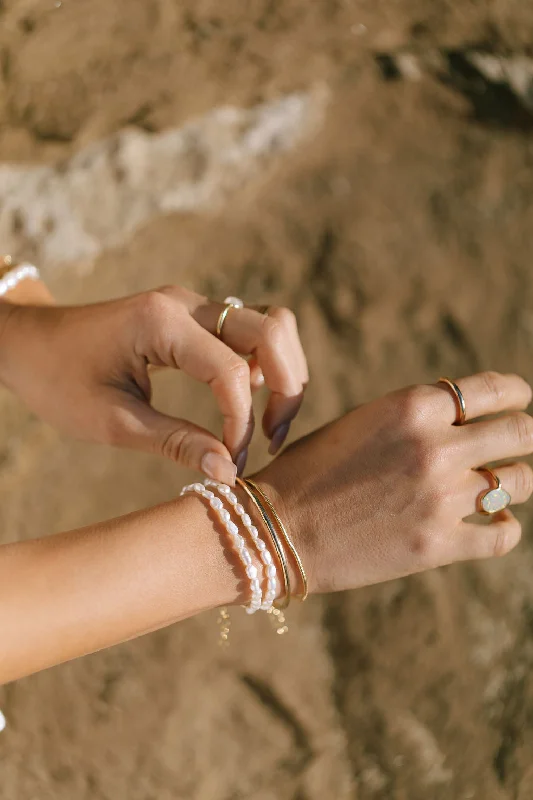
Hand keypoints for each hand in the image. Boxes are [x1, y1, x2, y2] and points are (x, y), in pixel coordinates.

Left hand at [0, 286, 307, 482]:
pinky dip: (263, 364)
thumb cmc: (58, 380)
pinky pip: (249, 331)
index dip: (242, 424)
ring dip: (282, 372)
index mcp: (161, 325)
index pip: (231, 373)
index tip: (232, 463)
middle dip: (287, 388)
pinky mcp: (194, 315)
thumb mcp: (112, 422)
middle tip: (271, 438)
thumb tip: (229, 473)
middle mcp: (185, 304)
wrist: (28, 342)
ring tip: (266, 422)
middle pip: (273, 329)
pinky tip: (245, 401)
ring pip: (270, 324)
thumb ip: (176, 443)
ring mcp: (192, 305)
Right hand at [255, 372, 532, 593]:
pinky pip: (503, 535)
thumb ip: (417, 418)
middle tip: (519, 441)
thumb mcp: (364, 423)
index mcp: (413, 406)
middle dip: (524, 434)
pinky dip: (504, 527)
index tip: (520, 401)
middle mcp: (435, 446)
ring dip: (514, 480)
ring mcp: (441, 498)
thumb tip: (468, 421)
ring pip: (519, 482)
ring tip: (500, 484)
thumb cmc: (312, 470)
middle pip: (521, 432)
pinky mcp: (438, 545)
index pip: (496, 389)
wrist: (276, 528)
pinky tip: (494, 522)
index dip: (517, 393)